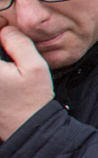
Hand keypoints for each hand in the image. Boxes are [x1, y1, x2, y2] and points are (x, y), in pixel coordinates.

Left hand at [0, 25, 55, 140]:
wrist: (27, 129)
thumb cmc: (33, 99)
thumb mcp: (35, 67)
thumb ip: (19, 43)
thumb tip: (5, 29)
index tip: (5, 29)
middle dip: (1, 49)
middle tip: (8, 42)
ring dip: (2, 59)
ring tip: (10, 62)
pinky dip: (2, 70)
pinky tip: (7, 76)